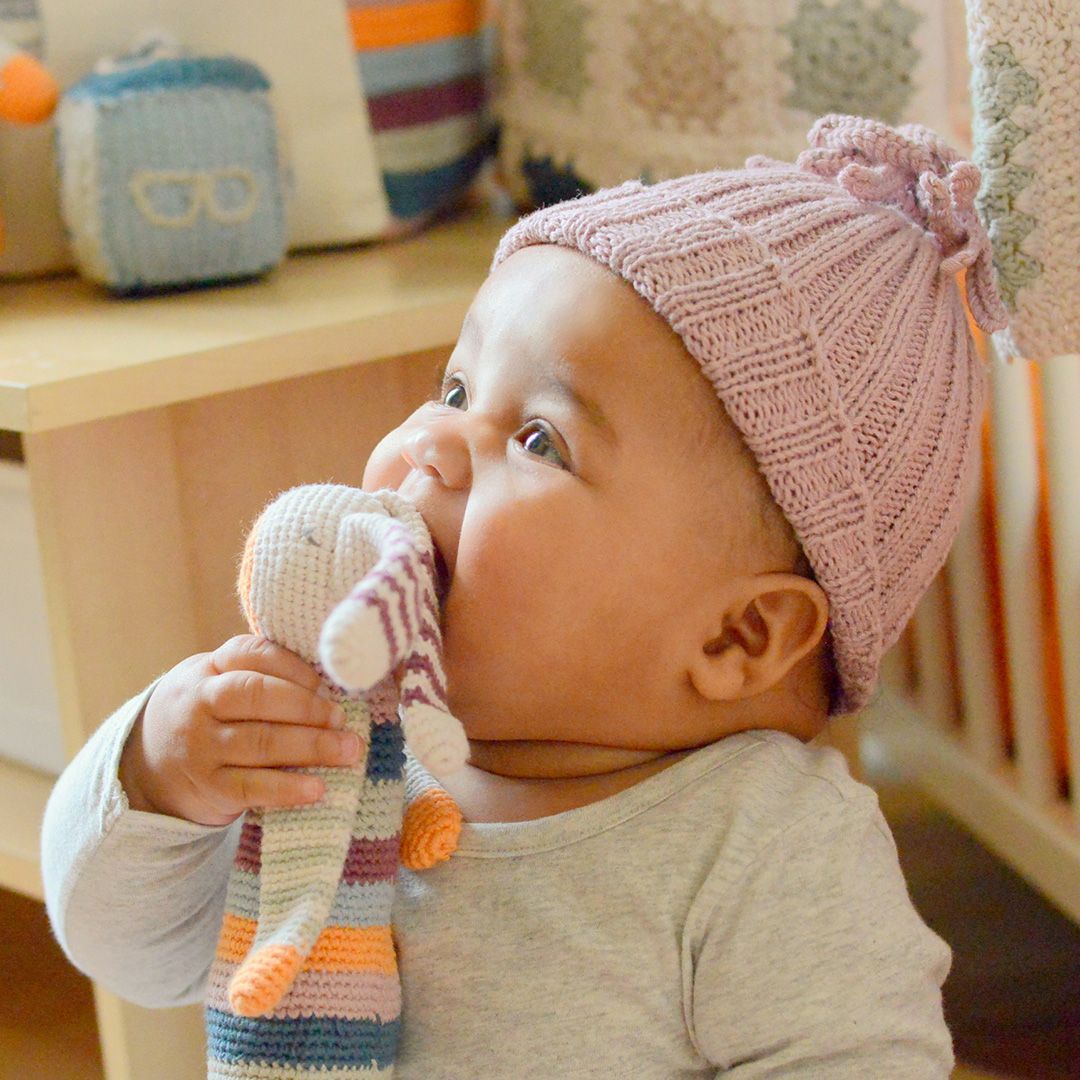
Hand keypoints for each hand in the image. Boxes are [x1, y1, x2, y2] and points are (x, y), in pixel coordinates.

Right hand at [118, 635, 362, 825]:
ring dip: (312, 747)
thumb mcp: (217, 682)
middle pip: (258, 697)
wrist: (146, 767)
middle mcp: (201, 703)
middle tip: (342, 719)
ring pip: (261, 742)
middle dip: (308, 708)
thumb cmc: (207, 715)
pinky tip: (318, 789)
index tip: (327, 683)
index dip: (295, 667)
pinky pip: (252, 787)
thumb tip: (331, 686)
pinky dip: (288, 788)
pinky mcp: (209, 787)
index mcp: (210, 668)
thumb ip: (263, 675)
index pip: (253, 654)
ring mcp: (202, 747)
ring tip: (348, 750)